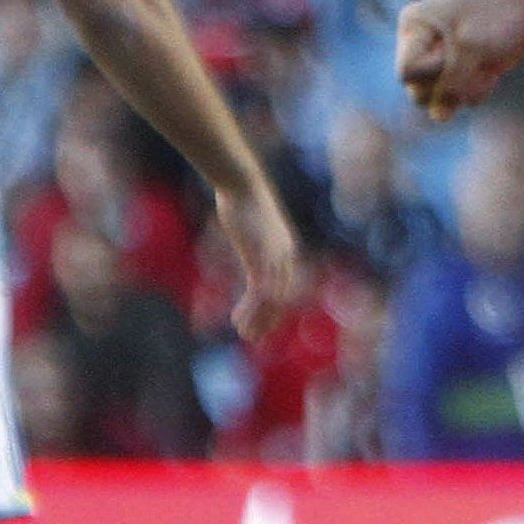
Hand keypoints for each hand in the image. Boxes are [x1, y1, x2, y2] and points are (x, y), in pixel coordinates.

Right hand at [216, 180, 305, 346]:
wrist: (243, 185)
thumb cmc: (245, 201)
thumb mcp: (254, 225)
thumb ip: (256, 238)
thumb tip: (250, 236)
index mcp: (286, 250)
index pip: (286, 288)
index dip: (275, 309)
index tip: (264, 324)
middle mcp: (285, 257)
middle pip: (282, 298)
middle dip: (269, 320)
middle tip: (256, 338)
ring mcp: (274, 258)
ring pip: (271, 300)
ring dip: (257, 320)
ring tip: (246, 335)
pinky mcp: (259, 257)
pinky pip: (258, 292)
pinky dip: (249, 309)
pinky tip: (237, 320)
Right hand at [396, 0, 523, 120]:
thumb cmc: (495, 19)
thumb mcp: (470, 50)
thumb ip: (450, 84)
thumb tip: (439, 117)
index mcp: (413, 28)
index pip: (406, 72)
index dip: (431, 71)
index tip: (453, 52)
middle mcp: (420, 46)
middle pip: (417, 91)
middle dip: (450, 82)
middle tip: (472, 58)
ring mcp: (438, 61)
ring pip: (438, 100)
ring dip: (466, 89)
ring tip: (484, 66)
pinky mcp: (458, 74)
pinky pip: (459, 99)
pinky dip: (477, 89)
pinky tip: (490, 69)